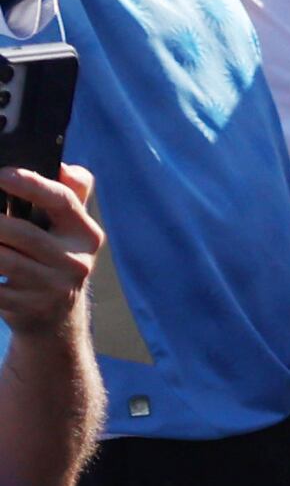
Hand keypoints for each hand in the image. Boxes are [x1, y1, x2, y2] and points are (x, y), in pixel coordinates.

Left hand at [0, 166, 103, 342]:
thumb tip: (63, 167)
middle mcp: (76, 262)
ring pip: (3, 260)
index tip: (1, 174)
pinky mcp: (29, 308)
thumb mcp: (67, 228)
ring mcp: (53, 288)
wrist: (55, 318)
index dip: (30, 184)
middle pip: (22, 232)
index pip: (62, 201)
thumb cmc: (52, 257)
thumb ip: (69, 193)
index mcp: (85, 234)